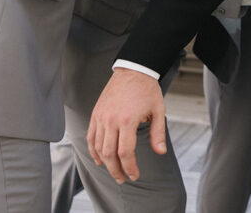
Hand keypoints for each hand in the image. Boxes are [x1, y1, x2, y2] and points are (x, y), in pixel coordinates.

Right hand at [87, 68, 165, 183]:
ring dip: (105, 163)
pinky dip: (93, 150)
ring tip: (114, 171)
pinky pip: (90, 137)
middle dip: (116, 170)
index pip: (126, 152)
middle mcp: (111, 120)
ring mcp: (101, 117)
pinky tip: (99, 159)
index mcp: (128, 120)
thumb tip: (160, 152)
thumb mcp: (159, 110)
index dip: (129, 167)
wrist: (133, 71)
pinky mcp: (96, 114)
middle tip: (123, 179)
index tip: (134, 175)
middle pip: (109, 154)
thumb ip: (158, 133)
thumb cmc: (147, 90)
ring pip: (98, 147)